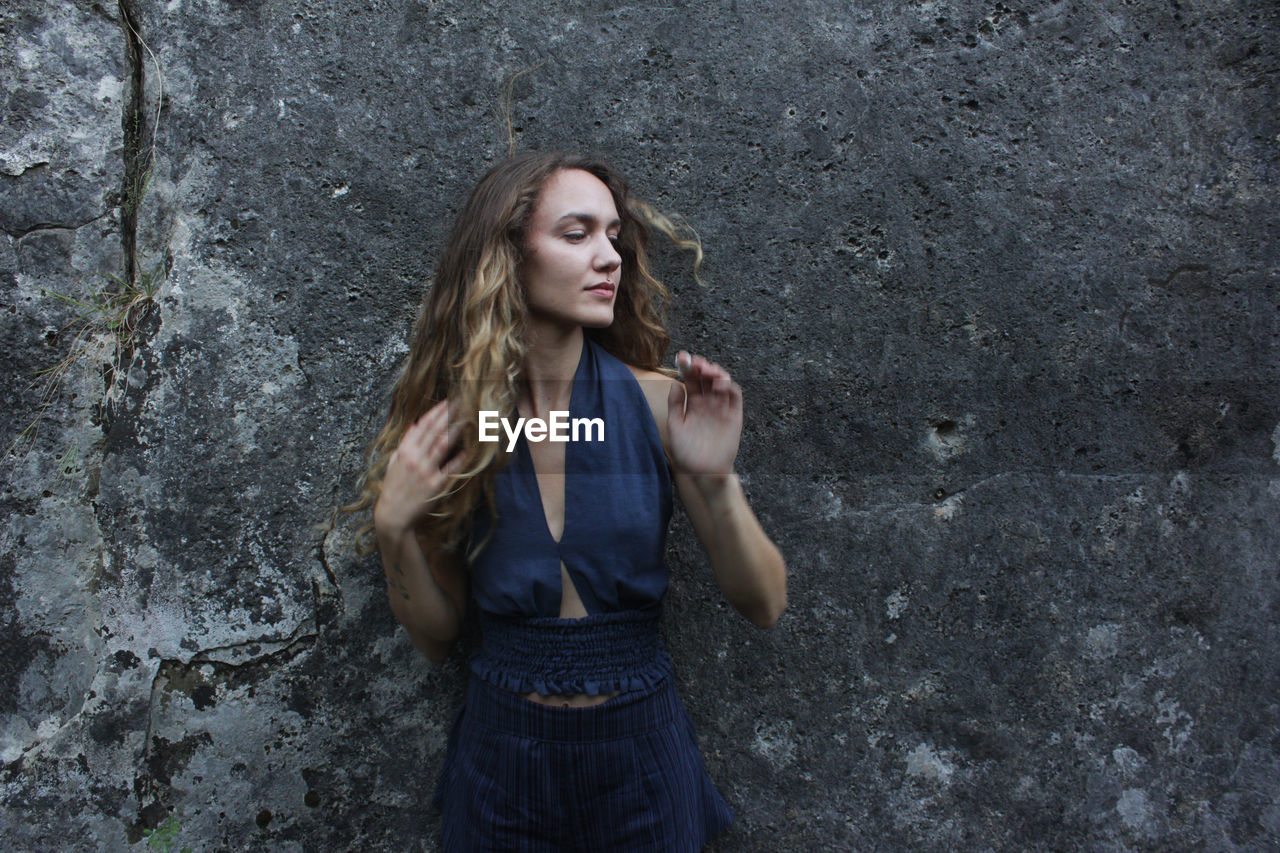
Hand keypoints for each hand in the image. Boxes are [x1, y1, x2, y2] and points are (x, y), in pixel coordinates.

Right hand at [374, 399, 464, 534]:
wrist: (393, 515)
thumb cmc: (394, 488)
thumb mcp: (394, 463)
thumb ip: (405, 444)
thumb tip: (415, 426)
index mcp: (404, 450)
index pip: (422, 425)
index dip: (436, 412)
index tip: (447, 401)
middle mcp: (415, 458)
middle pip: (435, 430)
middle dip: (449, 414)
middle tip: (463, 401)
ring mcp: (426, 471)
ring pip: (443, 443)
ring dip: (456, 428)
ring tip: (468, 416)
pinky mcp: (436, 485)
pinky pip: (451, 467)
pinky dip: (461, 455)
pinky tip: (470, 445)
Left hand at [666, 351, 742, 475]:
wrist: (703, 471)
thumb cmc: (686, 452)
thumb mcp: (675, 427)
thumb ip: (675, 405)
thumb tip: (674, 384)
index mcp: (692, 403)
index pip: (691, 380)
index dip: (688, 367)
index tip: (682, 356)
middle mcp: (707, 402)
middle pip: (707, 377)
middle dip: (702, 366)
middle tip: (696, 363)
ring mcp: (721, 407)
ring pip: (722, 382)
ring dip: (716, 372)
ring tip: (708, 372)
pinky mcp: (734, 415)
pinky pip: (735, 396)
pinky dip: (729, 386)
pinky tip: (719, 385)